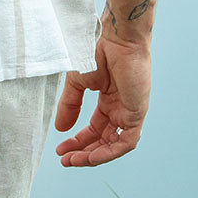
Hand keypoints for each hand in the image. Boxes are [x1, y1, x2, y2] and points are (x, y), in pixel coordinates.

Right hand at [53, 29, 150, 165]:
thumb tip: (60, 129)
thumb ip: (70, 105)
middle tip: (65, 159)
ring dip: (94, 156)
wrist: (116, 37)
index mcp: (108, 100)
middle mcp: (119, 109)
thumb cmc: (97, 51)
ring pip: (114, 145)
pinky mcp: (137, 113)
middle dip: (83, 151)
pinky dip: (109, 152)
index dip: (78, 141)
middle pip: (103, 140)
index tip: (61, 150)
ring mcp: (129, 112)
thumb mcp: (77, 82)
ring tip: (74, 160)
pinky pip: (126, 142)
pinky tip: (92, 155)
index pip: (94, 129)